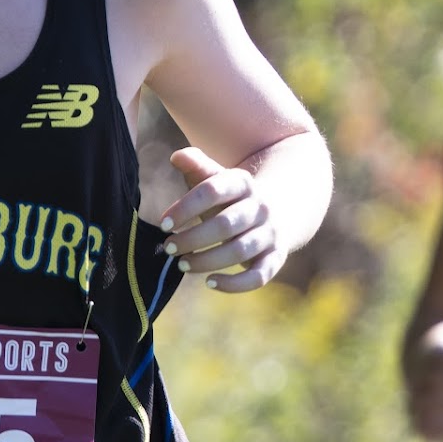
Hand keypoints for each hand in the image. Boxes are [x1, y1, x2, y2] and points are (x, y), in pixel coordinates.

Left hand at [158, 146, 282, 292]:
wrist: (278, 210)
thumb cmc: (231, 197)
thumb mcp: (216, 178)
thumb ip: (196, 166)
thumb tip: (176, 157)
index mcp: (242, 182)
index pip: (212, 191)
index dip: (186, 208)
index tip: (164, 224)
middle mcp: (260, 207)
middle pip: (225, 224)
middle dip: (193, 238)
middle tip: (169, 247)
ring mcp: (270, 234)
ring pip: (239, 251)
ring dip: (207, 261)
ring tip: (181, 265)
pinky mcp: (276, 258)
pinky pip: (259, 276)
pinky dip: (234, 284)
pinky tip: (209, 282)